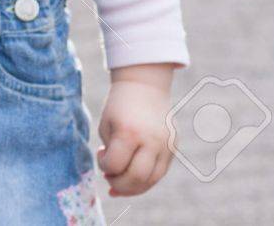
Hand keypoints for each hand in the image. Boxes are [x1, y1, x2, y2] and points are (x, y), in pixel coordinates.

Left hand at [97, 63, 176, 196]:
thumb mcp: (107, 125)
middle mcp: (151, 141)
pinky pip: (160, 173)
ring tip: (118, 181)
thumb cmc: (119, 106)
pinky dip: (145, 180)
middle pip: (137, 178)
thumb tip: (113, 177)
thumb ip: (110, 151)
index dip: (104, 166)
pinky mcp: (173, 148)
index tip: (100, 154)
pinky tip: (132, 177)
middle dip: (119, 184)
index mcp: (129, 132)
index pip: (116, 165)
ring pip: (152, 180)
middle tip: (108, 178)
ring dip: (133, 187)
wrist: (144, 86)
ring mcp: (166, 146)